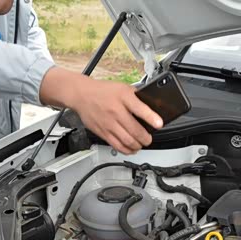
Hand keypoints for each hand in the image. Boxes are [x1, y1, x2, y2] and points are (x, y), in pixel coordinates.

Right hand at [40, 67, 162, 153]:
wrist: (81, 95)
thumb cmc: (104, 91)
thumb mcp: (123, 88)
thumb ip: (137, 97)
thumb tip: (152, 108)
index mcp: (123, 97)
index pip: (139, 108)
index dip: (151, 117)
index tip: (159, 124)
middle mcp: (116, 110)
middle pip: (135, 130)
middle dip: (146, 138)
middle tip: (149, 138)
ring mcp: (109, 123)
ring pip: (127, 140)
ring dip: (138, 145)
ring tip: (141, 144)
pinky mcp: (103, 132)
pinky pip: (117, 145)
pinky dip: (127, 150)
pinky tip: (131, 149)